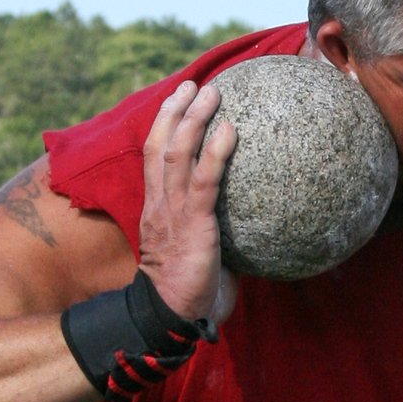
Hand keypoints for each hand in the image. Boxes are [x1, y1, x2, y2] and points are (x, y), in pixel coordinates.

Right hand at [138, 80, 238, 327]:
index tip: (177, 101)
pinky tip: (230, 129)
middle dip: (175, 110)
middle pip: (160, 144)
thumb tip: (248, 228)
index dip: (163, 126)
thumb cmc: (189, 292)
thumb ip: (213, 233)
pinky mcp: (193, 223)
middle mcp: (160, 203)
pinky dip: (216, 151)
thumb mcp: (197, 252)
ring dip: (194, 118)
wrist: (171, 316)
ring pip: (177, 153)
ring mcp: (173, 211)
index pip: (153, 157)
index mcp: (156, 208)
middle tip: (194, 84)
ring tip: (211, 92)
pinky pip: (204, 180)